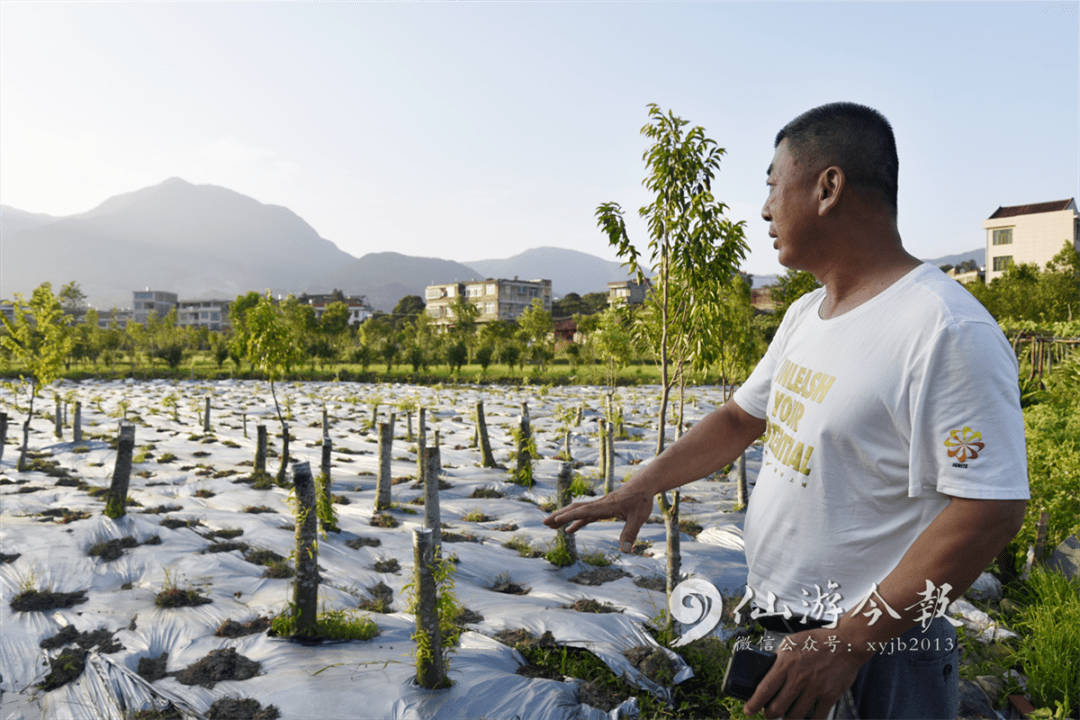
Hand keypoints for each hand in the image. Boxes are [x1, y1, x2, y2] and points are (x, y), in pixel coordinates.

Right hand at [542, 487, 652, 553]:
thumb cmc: (641, 500)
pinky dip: (576, 522)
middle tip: (544, 522)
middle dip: (560, 515)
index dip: (570, 516)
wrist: (643, 485)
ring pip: (578, 511)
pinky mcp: (602, 509)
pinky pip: (585, 515)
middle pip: (575, 509)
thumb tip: (625, 551)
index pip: (584, 511)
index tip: (556, 521)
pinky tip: (570, 530)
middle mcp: (599, 505)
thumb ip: (631, 534)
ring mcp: (599, 506)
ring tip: (550, 526)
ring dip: (564, 518)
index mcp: (605, 506)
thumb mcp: (639, 518)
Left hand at [745, 628, 869, 718]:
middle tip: (768, 713)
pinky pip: (817, 718)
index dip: (754, 703)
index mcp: (786, 664)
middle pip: (777, 707)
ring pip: (795, 716)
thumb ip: (778, 658)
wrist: (846, 643)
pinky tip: (805, 719)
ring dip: (788, 719)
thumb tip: (767, 671)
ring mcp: (815, 689)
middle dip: (769, 714)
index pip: (764, 689)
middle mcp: (799, 678)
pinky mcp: (830, 696)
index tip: (748, 710)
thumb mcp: (790, 643)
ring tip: (786, 716)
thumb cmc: (817, 641)